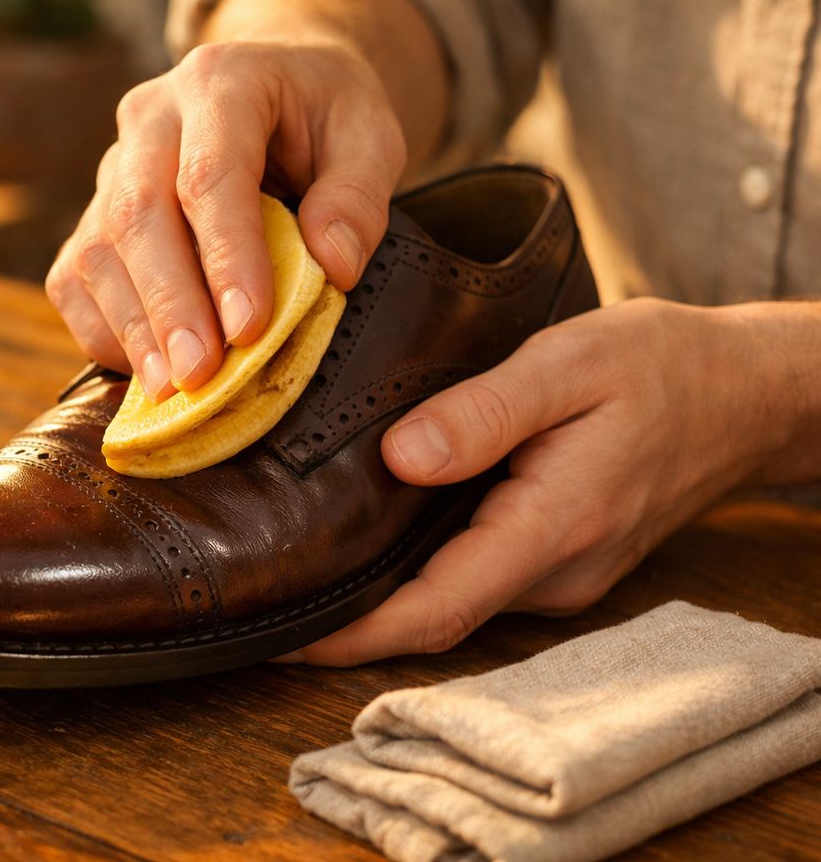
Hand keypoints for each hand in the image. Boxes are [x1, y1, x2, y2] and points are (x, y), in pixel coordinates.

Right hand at [44, 38, 405, 400]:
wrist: (278, 85)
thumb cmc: (325, 115)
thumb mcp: (372, 134)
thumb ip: (359, 196)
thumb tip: (333, 266)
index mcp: (220, 82)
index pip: (210, 175)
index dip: (226, 256)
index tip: (249, 328)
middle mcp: (150, 117)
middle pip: (138, 214)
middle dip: (169, 305)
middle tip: (199, 375)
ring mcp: (112, 165)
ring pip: (96, 249)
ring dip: (132, 327)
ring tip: (171, 388)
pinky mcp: (94, 212)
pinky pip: (75, 277)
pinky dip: (104, 331)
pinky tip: (145, 371)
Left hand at [285, 298, 794, 665]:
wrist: (741, 392)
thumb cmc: (659, 367)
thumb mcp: (569, 363)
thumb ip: (484, 413)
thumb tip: (398, 458)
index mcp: (553, 527)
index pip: (437, 609)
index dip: (353, 634)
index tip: (281, 633)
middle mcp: (554, 572)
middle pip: (433, 617)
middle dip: (345, 619)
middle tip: (259, 594)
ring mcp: (558, 574)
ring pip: (451, 600)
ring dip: (377, 594)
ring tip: (292, 562)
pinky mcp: (555, 560)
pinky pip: (473, 577)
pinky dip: (415, 569)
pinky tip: (366, 533)